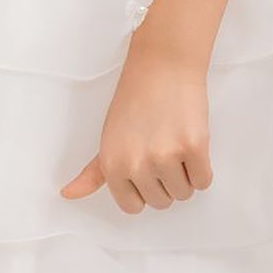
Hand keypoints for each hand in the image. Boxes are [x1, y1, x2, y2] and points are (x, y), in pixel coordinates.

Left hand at [59, 47, 213, 213]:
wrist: (162, 66)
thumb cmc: (135, 100)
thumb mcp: (107, 138)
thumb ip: (93, 172)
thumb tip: (68, 194)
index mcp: (112, 165)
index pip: (133, 206)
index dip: (143, 189)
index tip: (145, 168)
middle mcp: (136, 164)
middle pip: (161, 202)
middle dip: (166, 181)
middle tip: (162, 148)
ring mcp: (165, 156)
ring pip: (183, 193)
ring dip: (185, 174)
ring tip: (176, 143)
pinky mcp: (193, 147)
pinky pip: (203, 181)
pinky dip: (202, 167)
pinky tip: (190, 142)